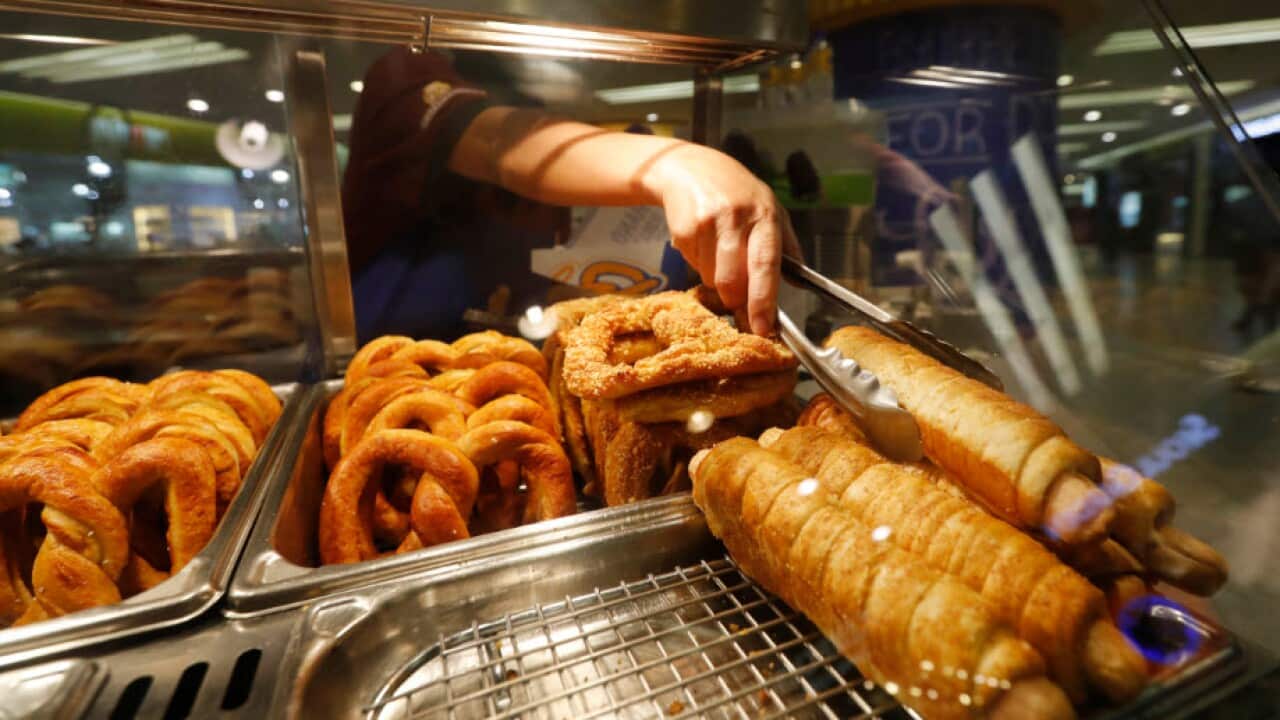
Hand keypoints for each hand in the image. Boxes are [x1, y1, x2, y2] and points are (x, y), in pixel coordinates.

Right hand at [644, 143, 799, 334]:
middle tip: (740, 303)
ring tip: (721, 254)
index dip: (763, 300)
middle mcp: (735, 218)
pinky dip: (701, 265)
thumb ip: (787, 245)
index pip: (765, 264)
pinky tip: (704, 242)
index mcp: (764, 215)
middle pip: (732, 281)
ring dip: (718, 280)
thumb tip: (799, 282)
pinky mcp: (683, 230)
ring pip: (711, 279)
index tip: (764, 327)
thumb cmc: (737, 191)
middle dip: (736, 300)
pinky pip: (694, 267)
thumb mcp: (770, 207)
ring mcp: (706, 223)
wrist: (689, 167)